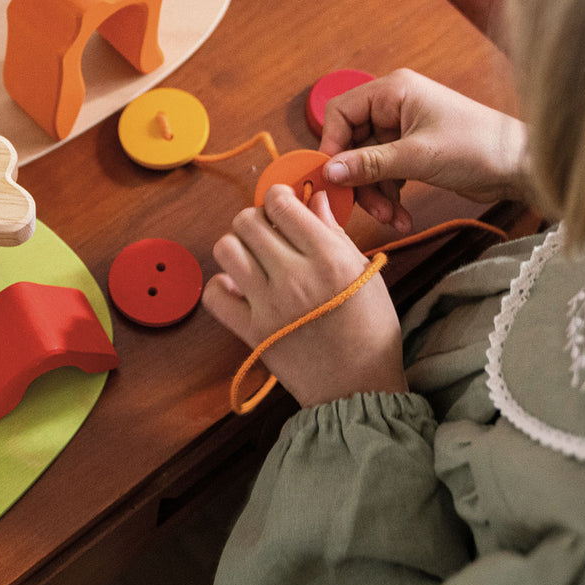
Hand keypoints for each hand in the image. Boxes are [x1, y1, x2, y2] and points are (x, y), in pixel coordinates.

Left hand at [203, 184, 407, 406]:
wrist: (359, 387)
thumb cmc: (370, 329)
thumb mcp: (364, 273)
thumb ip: (335, 232)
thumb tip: (314, 198)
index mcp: (328, 257)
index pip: (280, 203)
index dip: (277, 197)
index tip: (282, 205)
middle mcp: (295, 277)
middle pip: (247, 221)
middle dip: (255, 219)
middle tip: (268, 233)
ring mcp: (269, 305)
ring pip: (226, 249)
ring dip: (236, 247)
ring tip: (253, 259)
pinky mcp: (251, 332)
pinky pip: (214, 294)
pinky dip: (220, 286)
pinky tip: (239, 288)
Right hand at [318, 69, 528, 234]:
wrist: (524, 168)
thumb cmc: (480, 148)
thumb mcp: (418, 157)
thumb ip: (370, 163)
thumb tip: (329, 171)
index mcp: (392, 91)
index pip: (340, 112)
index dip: (331, 145)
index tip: (331, 177)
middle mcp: (393, 106)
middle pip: (351, 142)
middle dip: (358, 179)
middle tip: (365, 207)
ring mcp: (402, 130)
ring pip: (366, 163)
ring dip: (374, 193)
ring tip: (392, 218)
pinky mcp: (411, 151)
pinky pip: (384, 173)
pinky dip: (388, 195)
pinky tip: (401, 215)